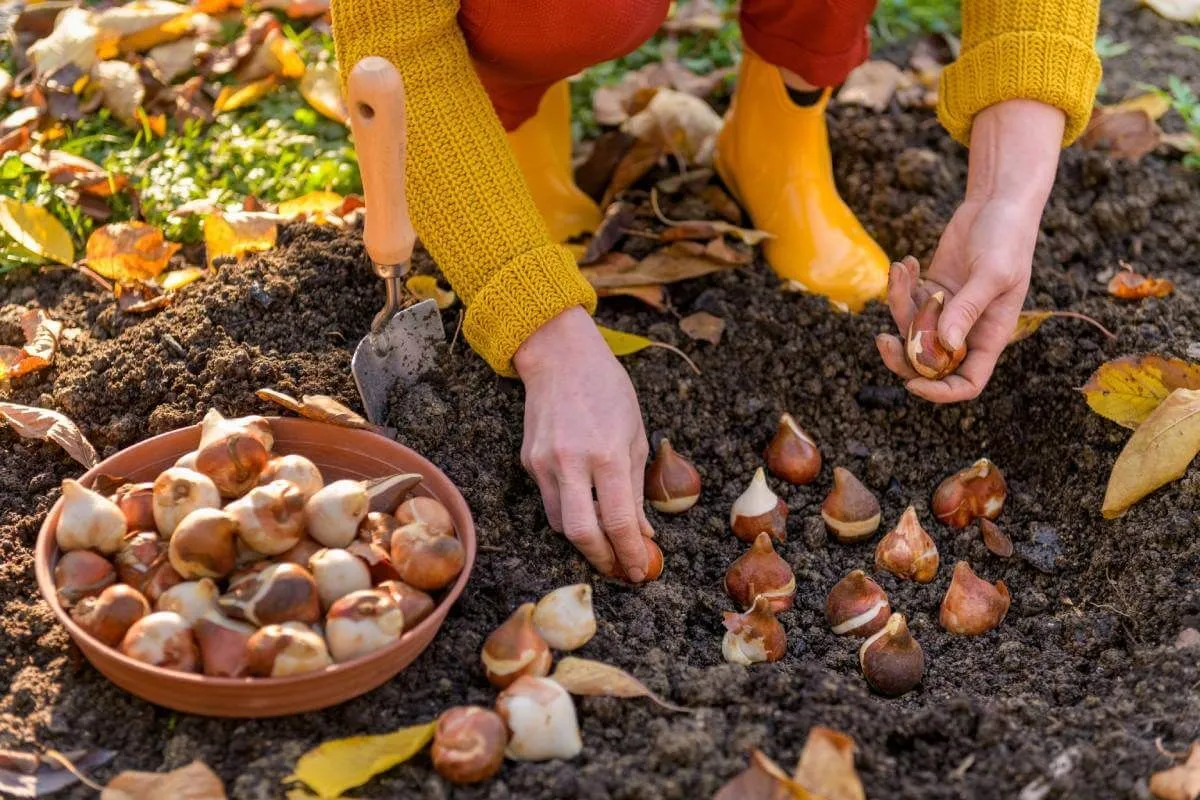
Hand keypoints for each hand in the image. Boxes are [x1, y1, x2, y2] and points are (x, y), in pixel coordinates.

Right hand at [513, 306, 654, 580]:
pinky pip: (549, 500)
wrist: (559, 357)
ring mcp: (545, 463)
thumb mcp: (636, 434)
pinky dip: (569, 511)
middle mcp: (572, 462)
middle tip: (619, 569)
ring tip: (605, 541)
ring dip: (584, 538)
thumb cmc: (607, 390)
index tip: (640, 571)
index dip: (630, 552)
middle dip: (602, 559)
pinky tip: (584, 504)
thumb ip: (636, 488)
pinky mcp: (528, 461)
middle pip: (581, 533)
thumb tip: (642, 532)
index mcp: (608, 454)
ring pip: (560, 523)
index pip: (619, 520)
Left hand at [876, 99, 1065, 402]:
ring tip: (903, 270)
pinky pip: (906, 302)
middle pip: (929, 365)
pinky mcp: (931, 291)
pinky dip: (900, 286)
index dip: (940, 392)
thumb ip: (968, 308)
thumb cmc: (1006, 237)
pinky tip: (906, 263)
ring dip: (898, 305)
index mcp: (989, 337)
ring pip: (910, 330)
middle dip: (902, 356)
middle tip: (882, 339)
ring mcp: (946, 311)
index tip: (912, 385)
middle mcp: (967, 330)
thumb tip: (945, 344)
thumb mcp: (992, 273)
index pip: (966, 382)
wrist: (997, 204)